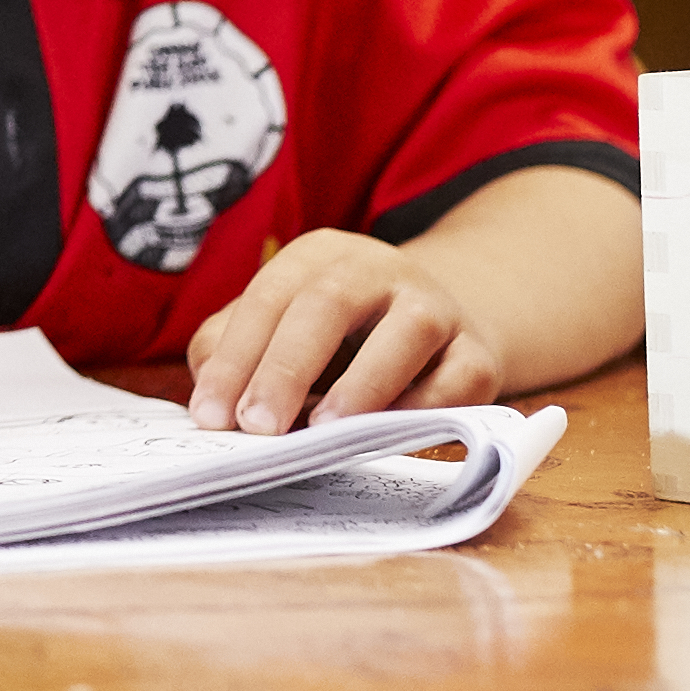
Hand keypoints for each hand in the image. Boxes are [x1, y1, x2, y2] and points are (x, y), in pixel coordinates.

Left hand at [186, 230, 501, 433]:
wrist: (434, 332)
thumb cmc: (335, 339)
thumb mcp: (277, 329)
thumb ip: (233, 352)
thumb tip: (212, 398)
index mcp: (318, 256)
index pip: (268, 298)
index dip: (236, 356)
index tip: (211, 414)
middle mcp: (378, 268)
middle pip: (327, 303)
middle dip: (285, 367)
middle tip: (257, 426)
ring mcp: (435, 306)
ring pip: (407, 331)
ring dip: (363, 384)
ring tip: (323, 430)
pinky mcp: (478, 352)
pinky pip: (459, 378)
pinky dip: (425, 407)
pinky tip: (388, 434)